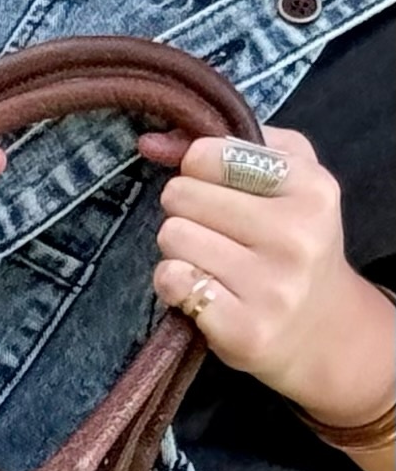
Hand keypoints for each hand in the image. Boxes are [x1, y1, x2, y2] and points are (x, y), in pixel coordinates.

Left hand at [141, 123, 389, 422]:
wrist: (321, 328)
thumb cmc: (293, 240)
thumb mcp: (283, 178)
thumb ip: (222, 146)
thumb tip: (150, 142)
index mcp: (312, 189)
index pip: (211, 155)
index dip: (197, 168)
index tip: (214, 186)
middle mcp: (296, 236)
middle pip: (182, 195)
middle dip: (185, 209)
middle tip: (213, 230)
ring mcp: (272, 287)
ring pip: (172, 236)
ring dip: (178, 247)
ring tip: (210, 259)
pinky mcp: (244, 328)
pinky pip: (171, 280)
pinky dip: (174, 283)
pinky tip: (201, 288)